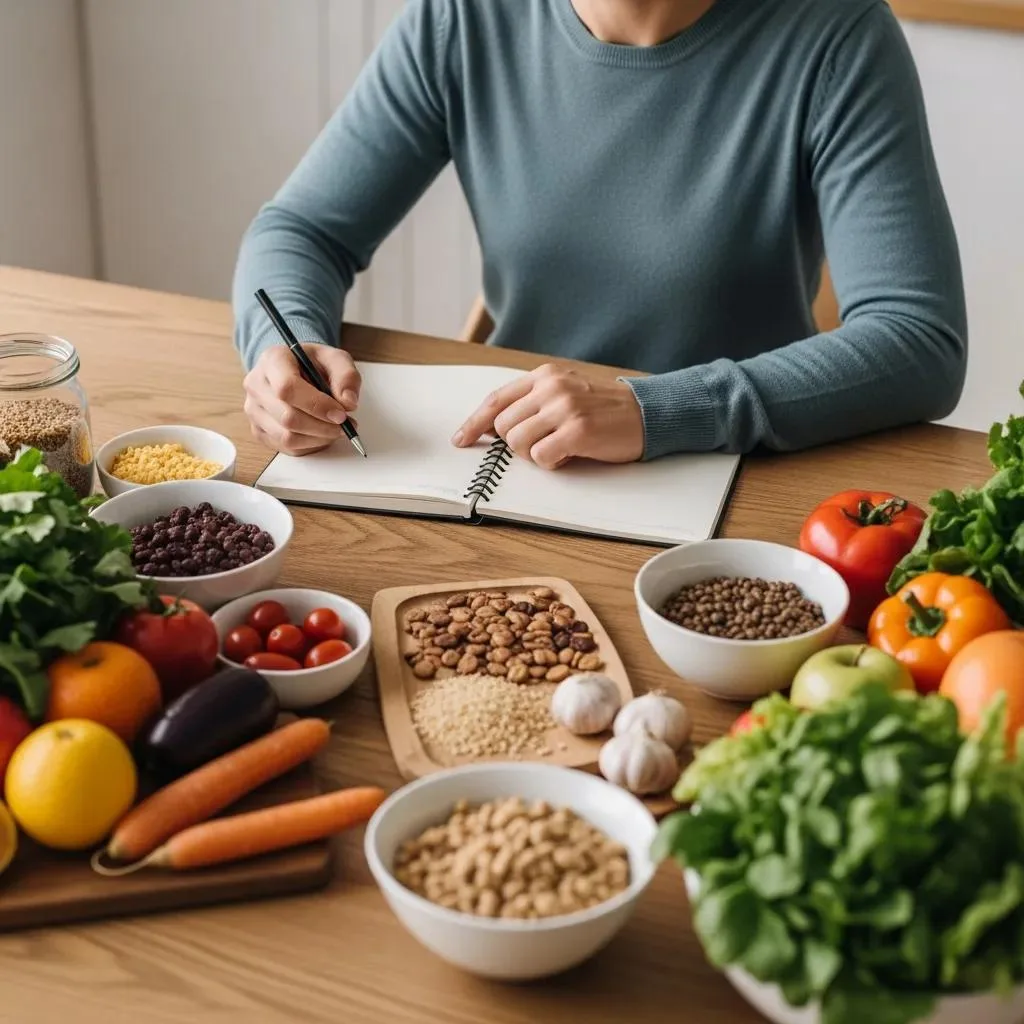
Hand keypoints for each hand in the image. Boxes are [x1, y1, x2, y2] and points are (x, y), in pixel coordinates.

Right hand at [243, 344, 360, 454]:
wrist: (296, 369)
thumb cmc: (314, 364)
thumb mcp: (336, 359)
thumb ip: (347, 377)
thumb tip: (348, 402)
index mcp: (273, 360)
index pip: (287, 388)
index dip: (317, 405)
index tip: (340, 413)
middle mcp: (257, 385)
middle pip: (288, 417)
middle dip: (323, 426)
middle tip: (345, 423)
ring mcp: (253, 409)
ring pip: (287, 437)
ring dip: (319, 438)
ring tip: (335, 428)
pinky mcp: (258, 430)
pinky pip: (286, 447)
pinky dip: (310, 445)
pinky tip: (321, 433)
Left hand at [452, 363, 643, 468]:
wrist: (648, 411)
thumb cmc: (605, 408)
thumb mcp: (566, 391)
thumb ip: (534, 402)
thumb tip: (497, 428)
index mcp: (545, 376)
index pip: (497, 399)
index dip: (474, 422)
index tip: (461, 438)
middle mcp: (551, 388)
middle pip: (503, 427)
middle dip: (517, 444)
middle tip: (544, 444)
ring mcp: (564, 408)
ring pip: (518, 444)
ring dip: (535, 455)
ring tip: (560, 448)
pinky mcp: (577, 431)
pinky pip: (541, 458)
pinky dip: (552, 464)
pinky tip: (571, 455)